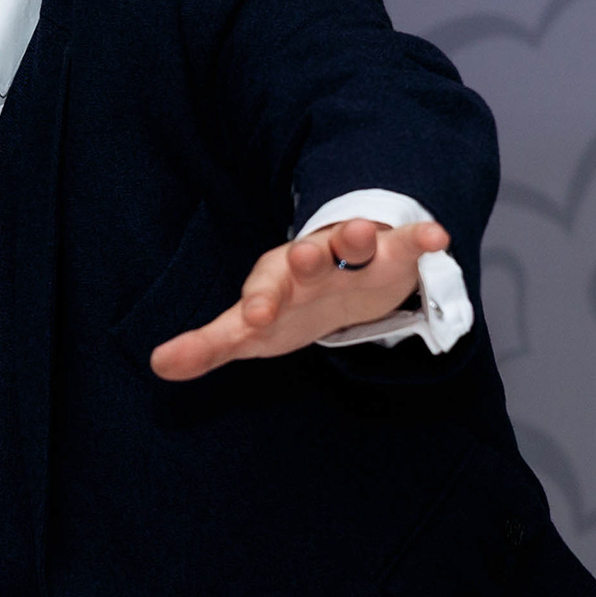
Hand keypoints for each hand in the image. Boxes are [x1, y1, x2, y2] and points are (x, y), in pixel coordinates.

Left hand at [149, 216, 449, 380]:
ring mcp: (352, 257)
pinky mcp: (392, 255)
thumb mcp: (250, 330)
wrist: (342, 281)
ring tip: (362, 231)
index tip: (258, 319)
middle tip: (307, 255)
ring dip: (356, 236)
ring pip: (354, 243)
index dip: (261, 304)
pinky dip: (421, 237)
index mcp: (274, 281)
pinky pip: (407, 243)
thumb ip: (209, 345)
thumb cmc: (289, 307)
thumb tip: (157, 365)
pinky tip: (438, 235)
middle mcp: (312, 263)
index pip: (264, 292)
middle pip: (308, 258)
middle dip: (307, 257)